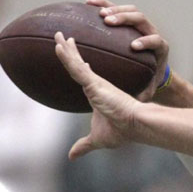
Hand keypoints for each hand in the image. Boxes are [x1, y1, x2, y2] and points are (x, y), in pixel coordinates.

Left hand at [54, 31, 140, 158]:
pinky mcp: (95, 84)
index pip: (83, 75)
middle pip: (78, 64)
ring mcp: (95, 83)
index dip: (77, 63)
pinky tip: (59, 46)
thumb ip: (84, 145)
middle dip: (69, 50)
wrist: (136, 126)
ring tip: (57, 34)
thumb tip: (71, 157)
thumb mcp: (97, 139)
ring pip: (75, 62)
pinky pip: (76, 67)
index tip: (72, 53)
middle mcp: (96, 85)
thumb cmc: (122, 131)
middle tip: (61, 37)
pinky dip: (67, 56)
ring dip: (64, 48)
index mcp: (97, 94)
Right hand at [86, 0, 169, 100]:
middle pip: (141, 19)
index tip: (134, 46)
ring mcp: (140, 24)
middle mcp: (151, 32)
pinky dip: (103, 3)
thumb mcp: (150, 86)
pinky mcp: (128, 19)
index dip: (146, 41)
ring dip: (114, 9)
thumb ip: (146, 93)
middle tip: (110, 22)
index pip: (155, 40)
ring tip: (100, 14)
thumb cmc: (150, 78)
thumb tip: (139, 102)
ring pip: (130, 10)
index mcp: (159, 48)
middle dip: (125, 19)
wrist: (154, 65)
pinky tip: (89, 3)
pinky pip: (116, 7)